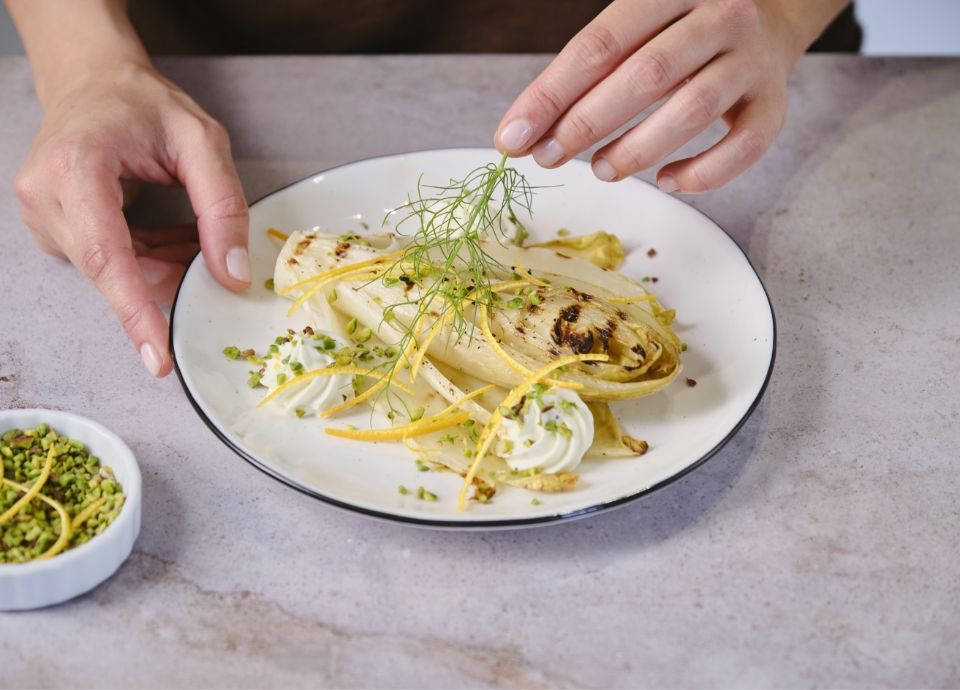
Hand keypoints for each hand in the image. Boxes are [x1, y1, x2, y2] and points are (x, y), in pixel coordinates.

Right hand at [14, 61, 248, 377]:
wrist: (93, 81)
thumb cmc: (143, 104)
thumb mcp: (201, 141)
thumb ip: (222, 206)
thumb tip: (233, 274)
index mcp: (76, 168)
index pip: (107, 256)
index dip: (135, 311)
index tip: (158, 357)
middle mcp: (47, 197)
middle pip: (115, 271)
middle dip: (172, 276)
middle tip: (213, 255)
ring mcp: (43, 217)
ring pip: (116, 273)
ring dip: (165, 265)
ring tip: (193, 232)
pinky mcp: (54, 229)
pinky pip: (110, 265)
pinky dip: (150, 260)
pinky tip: (174, 237)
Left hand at [495, 0, 796, 191]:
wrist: (770, 15)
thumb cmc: (678, 30)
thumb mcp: (634, 27)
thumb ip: (585, 70)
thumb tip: (524, 132)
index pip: (599, 44)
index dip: (551, 96)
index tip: (513, 137)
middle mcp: (719, 16)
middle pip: (646, 76)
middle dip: (586, 124)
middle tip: (549, 157)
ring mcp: (752, 59)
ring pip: (692, 110)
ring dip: (637, 149)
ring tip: (602, 169)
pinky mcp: (775, 101)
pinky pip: (745, 145)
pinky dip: (703, 173)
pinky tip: (667, 181)